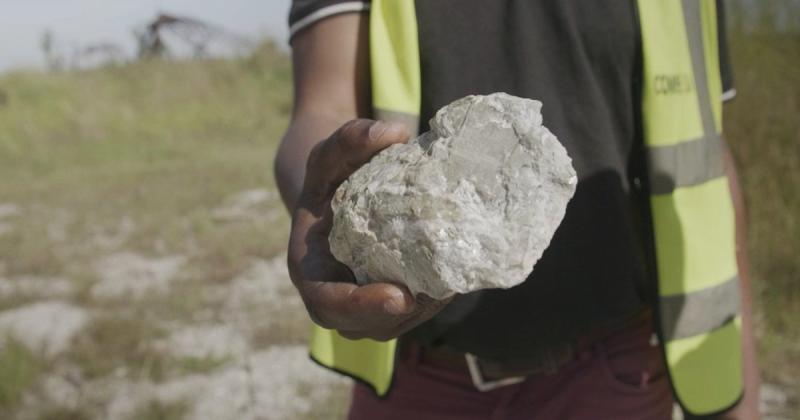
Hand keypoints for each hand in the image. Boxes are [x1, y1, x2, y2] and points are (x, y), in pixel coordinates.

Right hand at [288, 119, 450, 340]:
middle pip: (366, 325)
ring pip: (394, 323)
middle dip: (402, 315)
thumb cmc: (331, 177)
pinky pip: (411, 312)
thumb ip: (350, 139)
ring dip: (424, 309)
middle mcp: (334, 294)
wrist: (338, 195)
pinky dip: (434, 299)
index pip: (328, 303)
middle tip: (436, 293)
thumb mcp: (331, 154)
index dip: (361, 306)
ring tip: (452, 282)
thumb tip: (393, 132)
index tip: (398, 296)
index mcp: (310, 269)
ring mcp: (362, 304)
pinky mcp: (389, 301)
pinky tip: (457, 275)